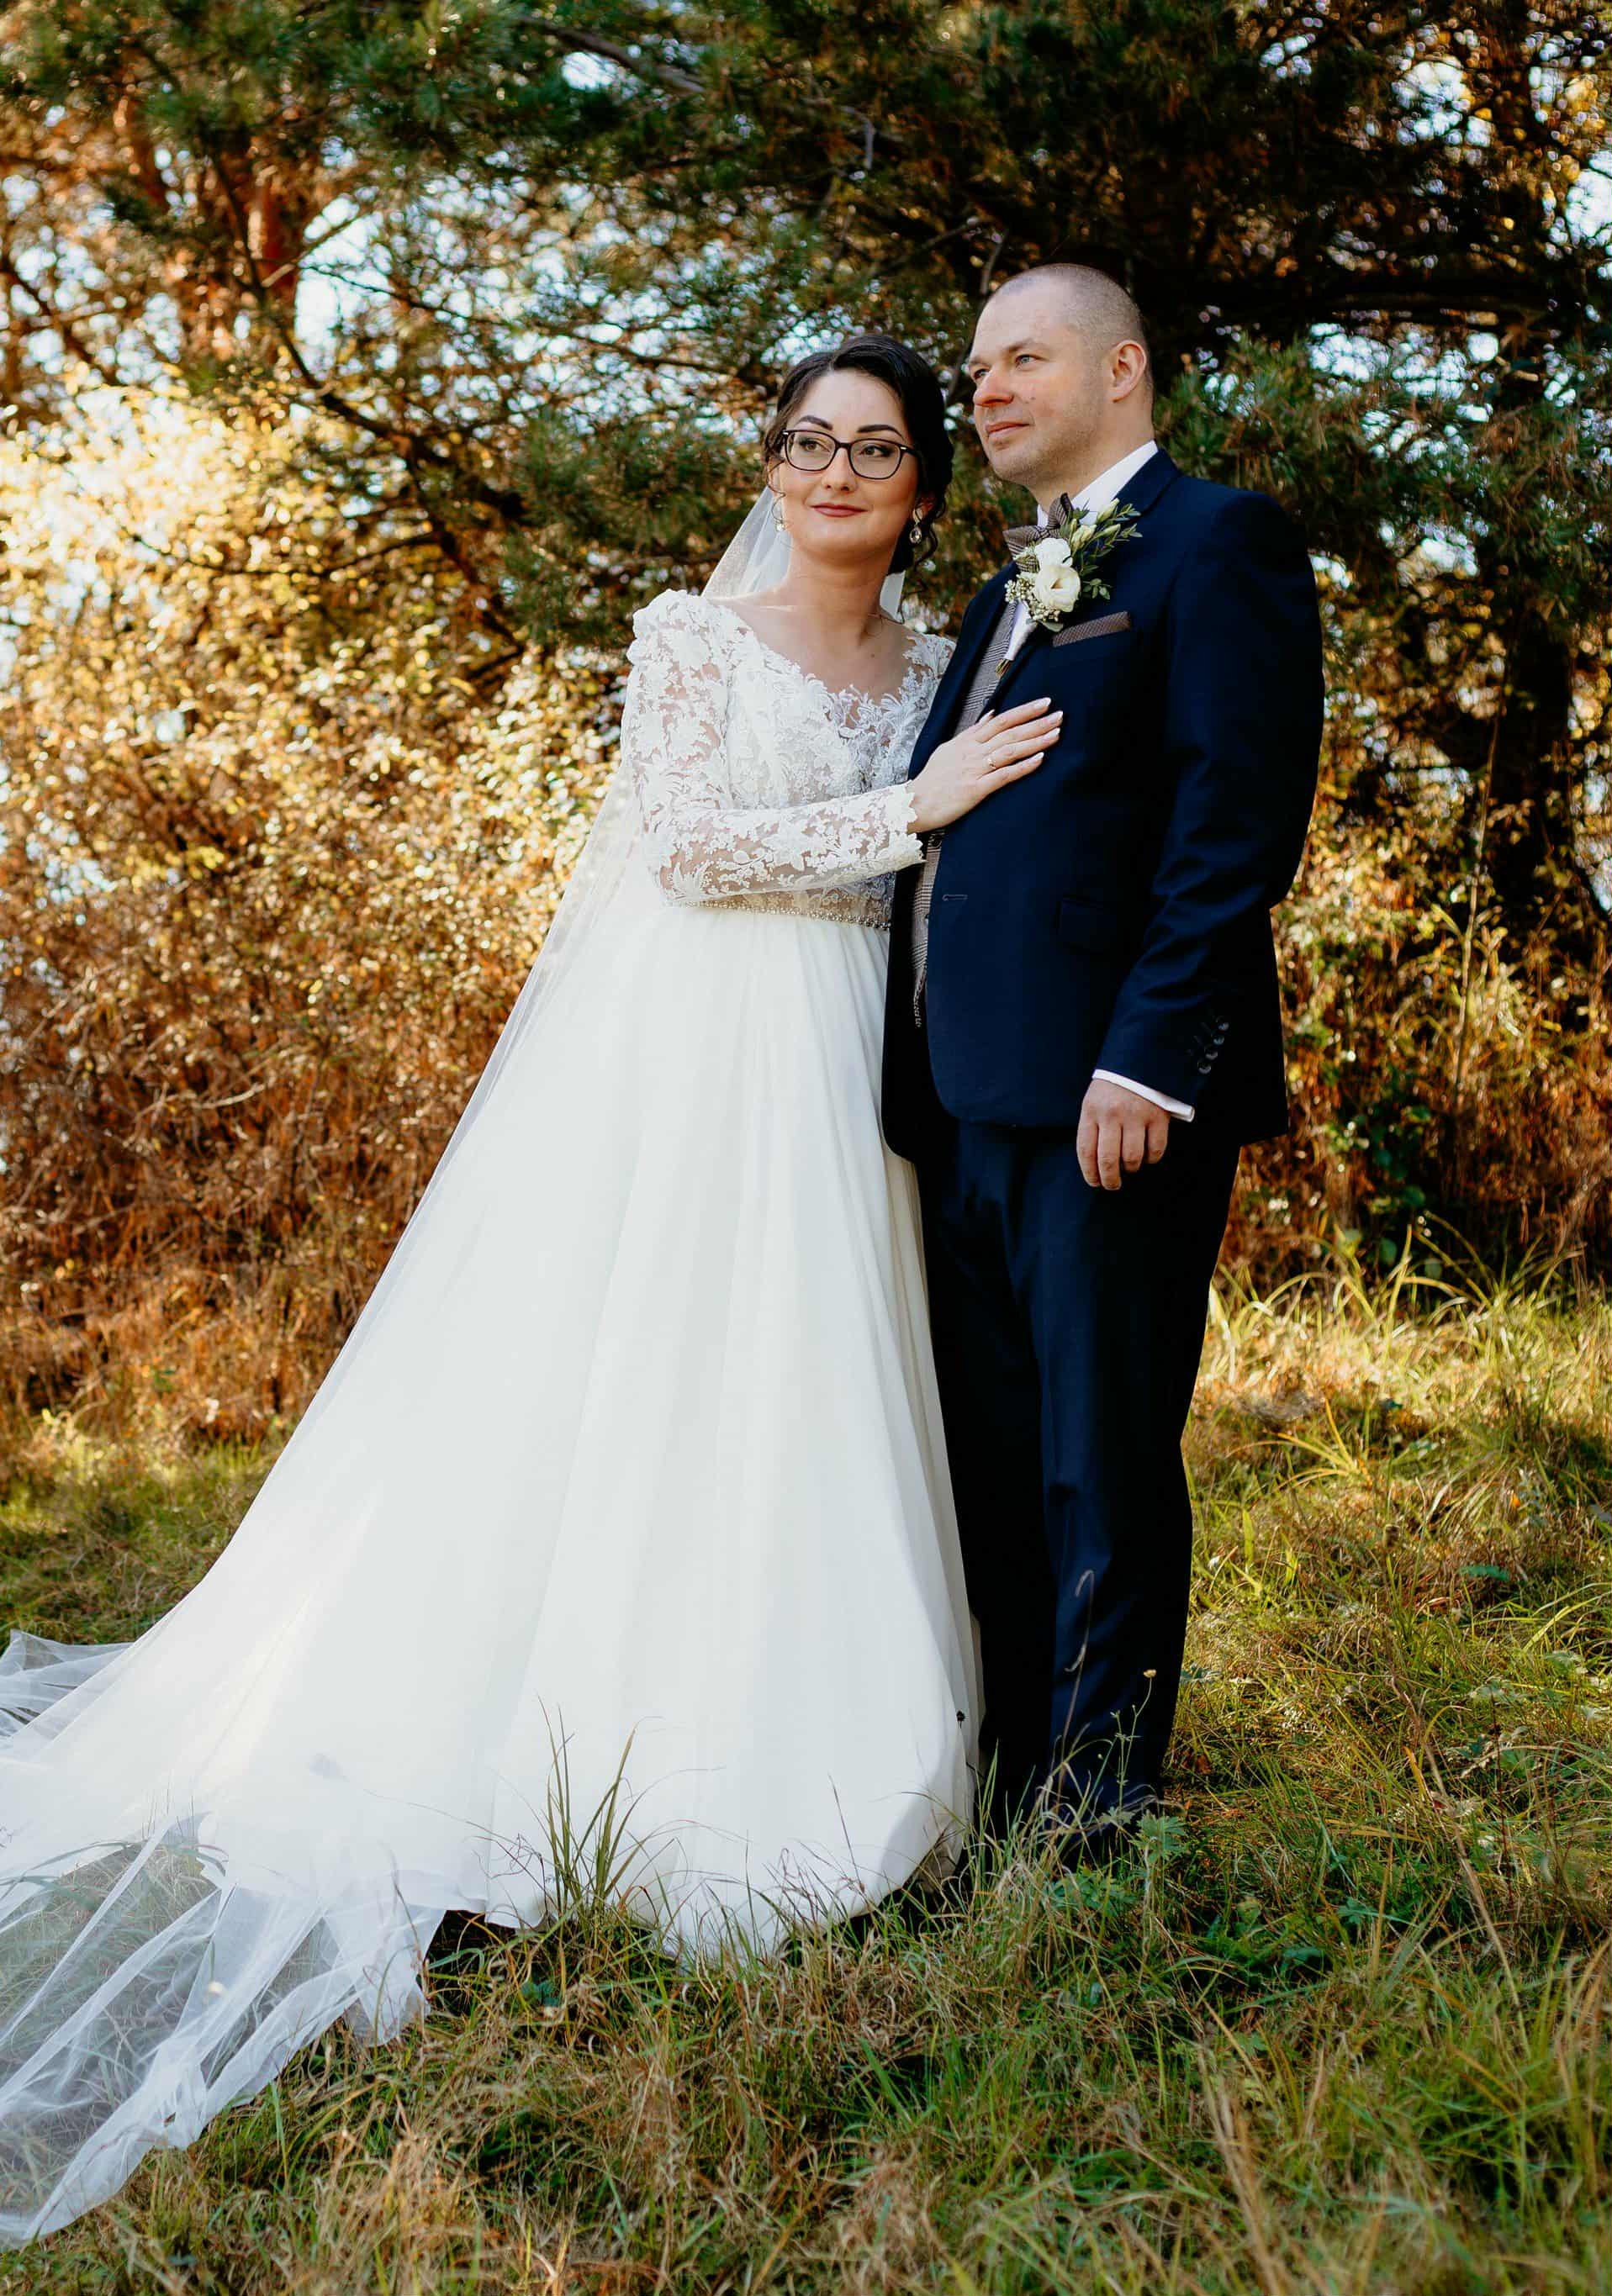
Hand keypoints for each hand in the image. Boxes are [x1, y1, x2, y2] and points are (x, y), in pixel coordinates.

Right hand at [909, 697, 1062, 834]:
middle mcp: (972, 752)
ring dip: (1035, 741)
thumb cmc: (932, 779)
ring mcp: (974, 770)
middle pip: (1010, 732)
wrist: (914, 803)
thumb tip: (990, 716)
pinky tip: (1039, 760)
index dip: (1024, 711)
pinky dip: (1022, 767)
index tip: (1044, 703)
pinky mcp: (975, 790)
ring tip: (1056, 733)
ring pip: (1009, 750)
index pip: (1001, 720)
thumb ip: (971, 733)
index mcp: (967, 741)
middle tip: (1059, 715)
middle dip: (1037, 723)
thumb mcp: (948, 749)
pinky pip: (1003, 776)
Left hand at [1076, 1078, 1170, 1190]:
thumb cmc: (1112, 1088)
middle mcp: (1112, 1114)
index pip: (1086, 1151)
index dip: (1089, 1173)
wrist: (1139, 1059)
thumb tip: (1095, 1164)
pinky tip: (1147, 1156)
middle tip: (1113, 1185)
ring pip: (1132, 1158)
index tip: (1094, 1183)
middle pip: (1108, 1160)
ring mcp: (1136, 1115)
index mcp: (1092, 1111)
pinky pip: (1155, 1149)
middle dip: (1110, 1180)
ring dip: (1131, 1168)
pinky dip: (1151, 1158)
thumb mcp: (1093, 1102)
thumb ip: (1092, 1128)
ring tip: (1130, 1166)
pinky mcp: (1158, 1116)